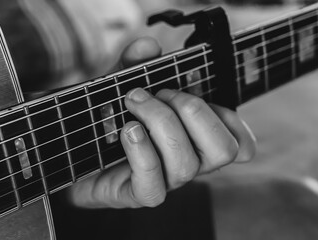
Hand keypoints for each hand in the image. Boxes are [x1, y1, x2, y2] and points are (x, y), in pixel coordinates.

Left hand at [68, 37, 255, 207]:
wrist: (76, 152)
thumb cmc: (108, 119)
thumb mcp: (121, 84)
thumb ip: (134, 64)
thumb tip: (148, 46)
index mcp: (197, 140)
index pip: (241, 145)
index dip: (231, 120)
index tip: (201, 94)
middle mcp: (189, 163)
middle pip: (223, 150)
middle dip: (193, 110)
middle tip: (160, 93)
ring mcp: (167, 182)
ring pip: (186, 163)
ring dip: (161, 121)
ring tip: (134, 102)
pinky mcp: (139, 194)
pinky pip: (154, 182)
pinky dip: (142, 150)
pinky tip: (128, 130)